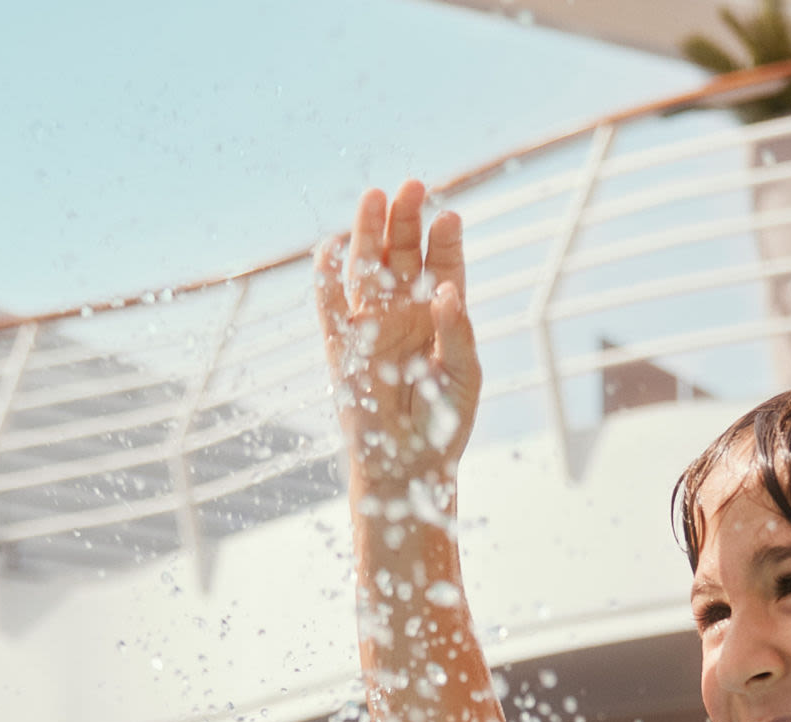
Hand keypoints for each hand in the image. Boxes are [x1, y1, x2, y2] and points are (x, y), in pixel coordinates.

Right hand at [316, 180, 480, 488]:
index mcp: (437, 315)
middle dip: (406, 222)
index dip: (445, 240)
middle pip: (402, 256)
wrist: (409, 466)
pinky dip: (326, 280)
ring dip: (370, 235)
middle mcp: (403, 314)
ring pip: (367, 271)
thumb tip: (447, 290)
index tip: (450, 216)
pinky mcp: (343, 350)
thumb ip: (458, 331)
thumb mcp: (463, 375)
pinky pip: (330, 309)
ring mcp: (371, 328)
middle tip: (412, 186)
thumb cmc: (443, 422)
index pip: (442, 266)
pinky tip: (328, 248)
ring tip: (375, 197)